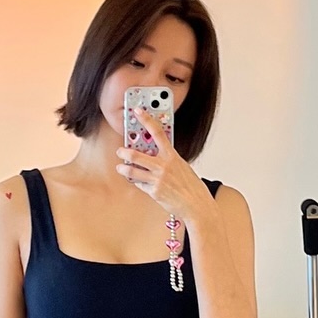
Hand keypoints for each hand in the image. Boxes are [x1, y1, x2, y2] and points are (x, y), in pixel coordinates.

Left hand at [116, 107, 212, 224]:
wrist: (196, 205)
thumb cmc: (192, 187)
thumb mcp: (182, 166)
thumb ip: (168, 159)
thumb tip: (155, 155)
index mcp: (172, 156)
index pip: (157, 132)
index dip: (146, 120)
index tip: (138, 112)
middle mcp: (163, 166)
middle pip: (136, 154)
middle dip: (124, 152)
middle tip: (120, 151)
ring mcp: (157, 179)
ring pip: (131, 171)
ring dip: (123, 168)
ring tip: (120, 167)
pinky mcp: (153, 192)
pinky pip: (139, 185)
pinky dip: (137, 183)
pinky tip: (137, 181)